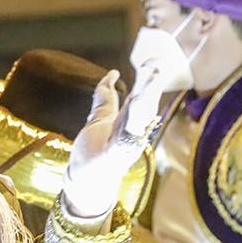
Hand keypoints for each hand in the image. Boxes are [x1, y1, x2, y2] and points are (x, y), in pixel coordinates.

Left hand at [63, 71, 143, 220]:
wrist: (86, 181)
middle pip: (143, 106)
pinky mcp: (112, 157)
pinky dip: (129, 129)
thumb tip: (111, 75)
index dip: (148, 79)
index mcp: (129, 122)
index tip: (155, 61)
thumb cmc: (95, 150)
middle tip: (156, 65)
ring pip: (137, 120)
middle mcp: (131, 132)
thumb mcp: (100, 118)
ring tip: (149, 84)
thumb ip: (106, 98)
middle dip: (150, 86)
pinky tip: (133, 116)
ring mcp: (123, 146)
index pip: (141, 96)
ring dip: (144, 103)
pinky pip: (122, 141)